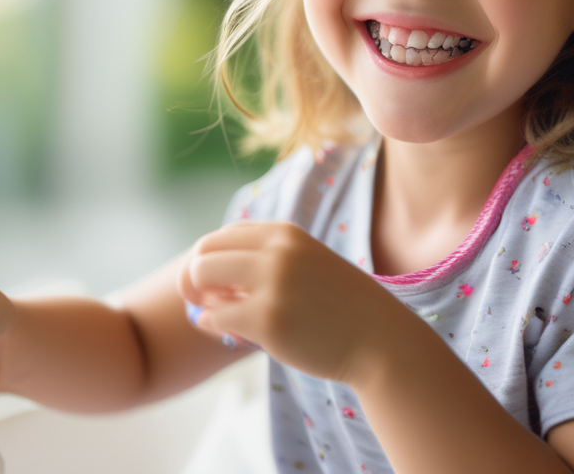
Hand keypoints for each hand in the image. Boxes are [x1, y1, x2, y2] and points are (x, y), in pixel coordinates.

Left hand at [177, 221, 407, 384]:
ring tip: (226, 318)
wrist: (379, 340)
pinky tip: (234, 335)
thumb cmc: (338, 307)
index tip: (222, 287)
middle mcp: (276, 250)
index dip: (212, 262)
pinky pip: (213, 317)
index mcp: (284, 233)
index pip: (222, 235)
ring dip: (202, 300)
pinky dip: (211, 325)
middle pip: (203, 251)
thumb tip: (201, 280)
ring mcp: (271, 283)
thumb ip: (262, 262)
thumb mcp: (305, 265)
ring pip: (200, 278)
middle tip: (206, 302)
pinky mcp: (267, 320)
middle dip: (194, 278)